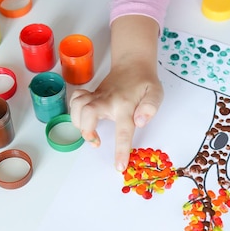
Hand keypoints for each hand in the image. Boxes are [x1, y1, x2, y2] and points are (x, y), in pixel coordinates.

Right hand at [69, 15, 162, 171]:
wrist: (132, 64)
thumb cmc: (145, 83)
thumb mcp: (156, 92)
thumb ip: (151, 107)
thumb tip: (140, 122)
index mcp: (126, 104)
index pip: (123, 130)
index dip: (120, 149)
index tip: (119, 166)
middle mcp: (107, 99)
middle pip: (88, 112)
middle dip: (87, 130)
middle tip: (96, 142)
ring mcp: (96, 96)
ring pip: (77, 106)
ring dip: (78, 122)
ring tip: (90, 132)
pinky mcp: (90, 94)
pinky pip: (75, 100)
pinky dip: (74, 110)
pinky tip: (83, 118)